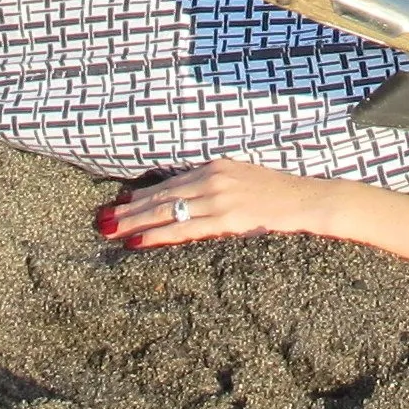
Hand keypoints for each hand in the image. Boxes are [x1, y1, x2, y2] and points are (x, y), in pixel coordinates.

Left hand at [97, 161, 346, 247]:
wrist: (307, 201)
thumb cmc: (278, 196)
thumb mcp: (241, 181)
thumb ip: (214, 186)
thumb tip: (186, 198)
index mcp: (215, 167)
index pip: (169, 183)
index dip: (141, 194)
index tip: (117, 202)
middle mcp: (213, 178)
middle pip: (161, 196)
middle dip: (128, 208)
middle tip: (101, 219)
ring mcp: (219, 198)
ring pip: (166, 211)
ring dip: (134, 222)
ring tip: (109, 230)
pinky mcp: (227, 218)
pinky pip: (184, 229)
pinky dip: (157, 235)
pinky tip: (137, 241)